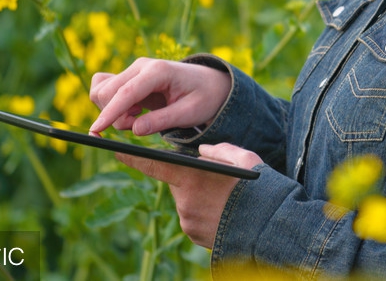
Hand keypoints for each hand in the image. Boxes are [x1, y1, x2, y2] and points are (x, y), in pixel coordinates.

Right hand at [89, 57, 231, 135]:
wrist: (210, 83)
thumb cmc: (204, 97)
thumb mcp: (190, 113)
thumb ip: (162, 120)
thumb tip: (134, 130)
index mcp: (159, 71)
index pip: (126, 92)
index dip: (110, 112)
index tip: (95, 131)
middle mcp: (142, 66)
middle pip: (107, 92)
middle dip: (115, 116)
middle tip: (140, 125)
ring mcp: (134, 70)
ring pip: (103, 91)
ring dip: (113, 111)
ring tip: (139, 116)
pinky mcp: (130, 77)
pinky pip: (107, 90)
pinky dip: (113, 105)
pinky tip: (134, 110)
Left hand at [116, 143, 262, 247]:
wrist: (270, 228)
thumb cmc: (259, 189)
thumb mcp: (244, 158)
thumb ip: (219, 150)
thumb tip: (202, 151)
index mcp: (193, 178)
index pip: (154, 165)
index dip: (133, 158)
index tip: (116, 152)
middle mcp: (184, 201)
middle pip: (178, 182)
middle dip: (190, 178)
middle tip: (215, 180)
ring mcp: (187, 221)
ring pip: (186, 200)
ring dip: (198, 197)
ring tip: (225, 199)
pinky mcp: (193, 235)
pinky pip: (192, 217)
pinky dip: (203, 212)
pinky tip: (223, 212)